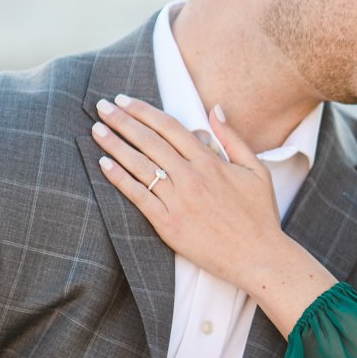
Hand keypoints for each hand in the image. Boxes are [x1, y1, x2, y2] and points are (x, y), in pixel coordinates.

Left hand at [91, 95, 334, 332]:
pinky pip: (139, 197)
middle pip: (149, 142)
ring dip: (115, 145)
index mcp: (211, 162)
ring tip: (97, 130)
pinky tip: (104, 164)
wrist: (258, 257)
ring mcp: (179, 201)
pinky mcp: (169, 224)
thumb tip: (215, 109)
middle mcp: (192, 178)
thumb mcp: (256, 170)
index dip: (144, 111)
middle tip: (102, 107)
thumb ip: (233, 139)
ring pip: (140, 166)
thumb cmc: (260, 215)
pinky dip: (120, 179)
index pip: (170, 128)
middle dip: (122, 121)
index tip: (125, 100)